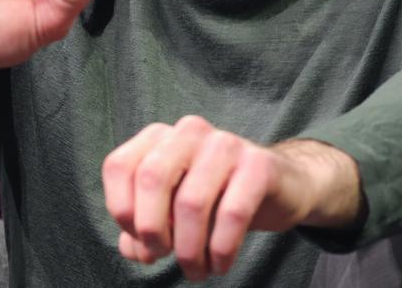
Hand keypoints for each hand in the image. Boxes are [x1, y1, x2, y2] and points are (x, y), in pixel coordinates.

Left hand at [102, 116, 361, 279]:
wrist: (281, 186)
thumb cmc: (217, 198)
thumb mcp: (174, 209)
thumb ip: (143, 228)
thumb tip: (135, 250)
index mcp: (161, 136)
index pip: (119, 166)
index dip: (121, 209)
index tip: (139, 239)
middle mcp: (190, 132)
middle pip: (152, 178)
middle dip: (151, 229)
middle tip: (164, 256)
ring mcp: (226, 144)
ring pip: (192, 202)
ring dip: (188, 250)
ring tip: (196, 270)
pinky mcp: (259, 165)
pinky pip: (232, 212)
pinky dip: (221, 249)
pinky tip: (221, 264)